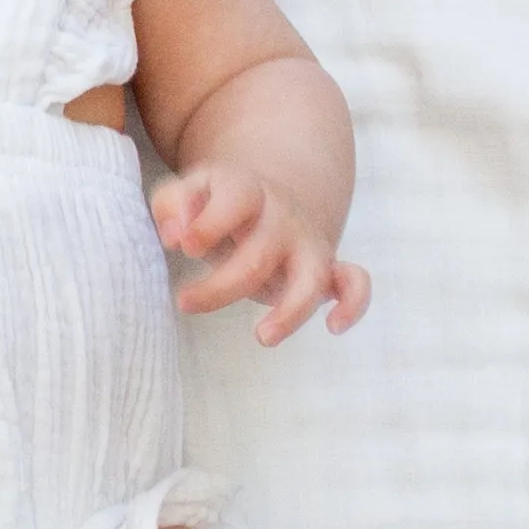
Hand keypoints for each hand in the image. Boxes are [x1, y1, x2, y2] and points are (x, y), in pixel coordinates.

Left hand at [150, 163, 371, 342]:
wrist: (268, 198)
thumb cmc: (216, 205)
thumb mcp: (190, 192)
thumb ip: (173, 204)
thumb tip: (175, 235)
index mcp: (246, 190)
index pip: (237, 198)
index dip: (210, 223)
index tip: (183, 246)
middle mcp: (283, 216)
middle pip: (259, 254)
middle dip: (221, 285)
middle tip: (183, 303)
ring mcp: (309, 243)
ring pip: (313, 276)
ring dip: (292, 310)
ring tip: (262, 337)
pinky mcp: (328, 268)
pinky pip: (355, 282)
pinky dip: (354, 303)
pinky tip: (333, 327)